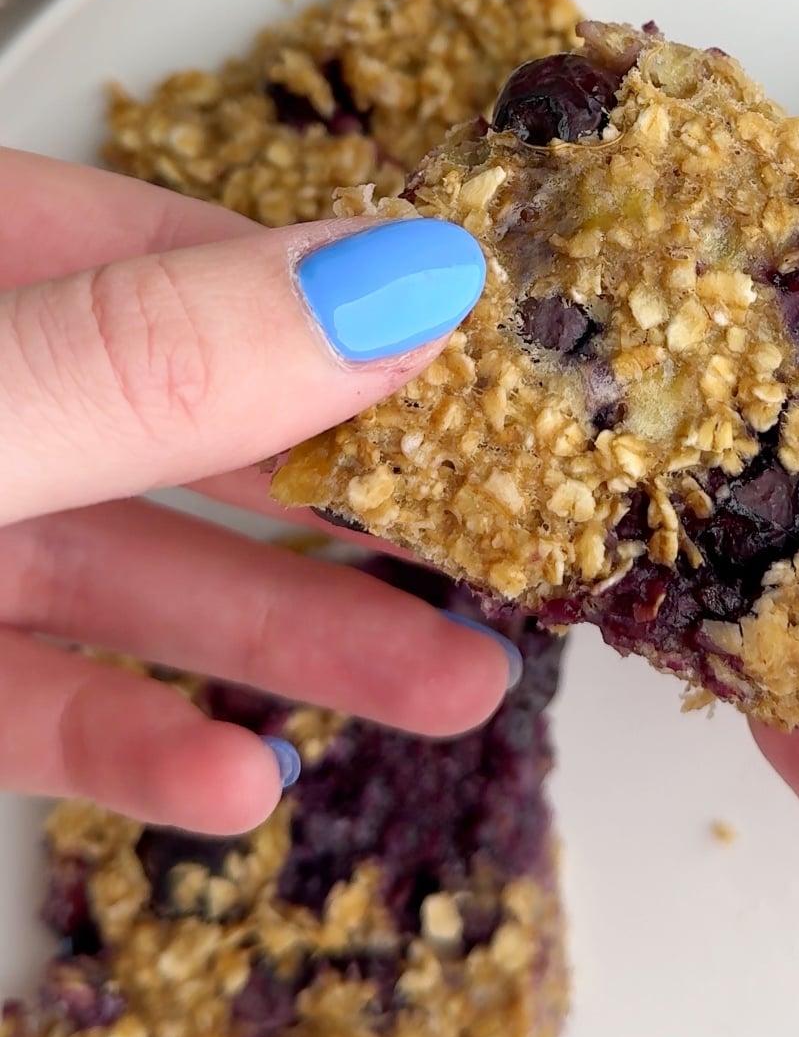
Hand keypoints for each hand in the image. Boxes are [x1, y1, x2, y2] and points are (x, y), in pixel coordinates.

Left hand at [0, 149, 508, 834]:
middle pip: (185, 422)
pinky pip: (30, 704)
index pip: (173, 247)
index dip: (338, 298)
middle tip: (512, 535)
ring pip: (127, 576)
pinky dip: (134, 748)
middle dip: (356, 489)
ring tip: (452, 687)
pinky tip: (238, 789)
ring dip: (287, 643)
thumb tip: (396, 282)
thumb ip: (141, 362)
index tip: (490, 362)